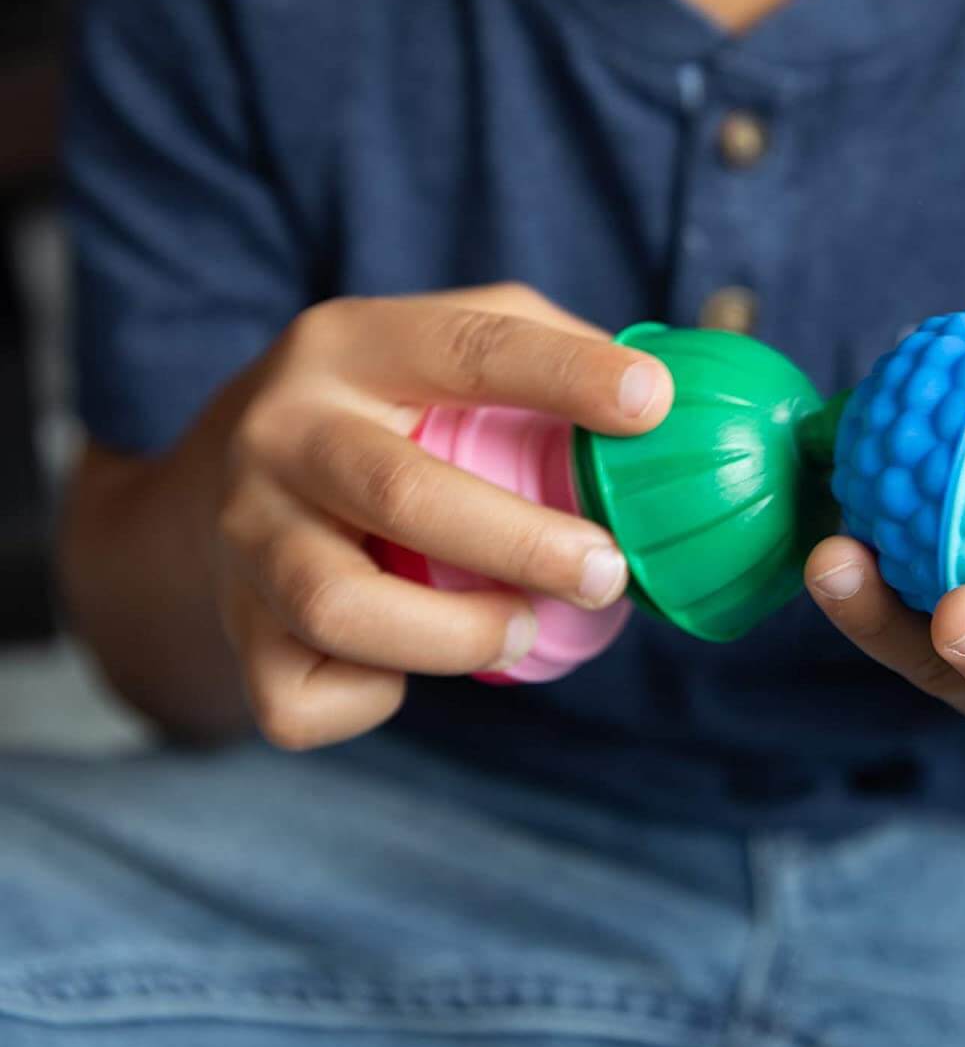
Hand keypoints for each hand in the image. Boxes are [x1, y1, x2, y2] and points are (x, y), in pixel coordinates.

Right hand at [199, 284, 671, 750]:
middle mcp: (282, 433)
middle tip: (610, 572)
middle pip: (403, 494)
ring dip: (455, 633)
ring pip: (340, 606)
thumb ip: (542, 350)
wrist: (212, 487)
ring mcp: (246, 537)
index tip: (655, 402)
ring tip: (522, 627)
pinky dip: (373, 699)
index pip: (466, 348)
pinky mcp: (234, 630)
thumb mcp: (436, 348)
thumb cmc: (378, 414)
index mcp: (351, 347)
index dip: (565, 373)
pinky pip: (302, 696)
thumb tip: (670, 397)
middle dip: (524, 543)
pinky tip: (408, 668)